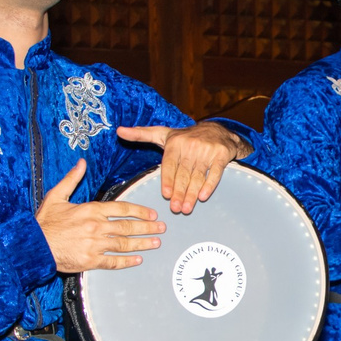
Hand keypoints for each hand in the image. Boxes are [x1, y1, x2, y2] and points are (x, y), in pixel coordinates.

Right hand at [36, 158, 161, 272]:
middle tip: (162, 228)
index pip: (122, 209)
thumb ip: (72, 179)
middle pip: (128, 227)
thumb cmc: (44, 222)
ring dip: (142, 244)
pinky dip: (126, 261)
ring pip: (124, 244)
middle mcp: (96, 227)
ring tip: (155, 243)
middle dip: (148, 227)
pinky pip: (113, 262)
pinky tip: (137, 260)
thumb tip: (81, 163)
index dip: (140, 211)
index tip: (152, 214)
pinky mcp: (90, 261)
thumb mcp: (56, 196)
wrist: (33, 245)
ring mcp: (94, 245)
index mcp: (91, 210)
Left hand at [118, 122, 250, 214]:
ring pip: (197, 176)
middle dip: (179, 192)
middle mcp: (190, 145)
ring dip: (192, 194)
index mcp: (175, 142)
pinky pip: (214, 173)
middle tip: (175, 209)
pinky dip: (209, 185)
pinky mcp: (221, 155)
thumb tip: (119, 131)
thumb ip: (141, 134)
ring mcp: (206, 150)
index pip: (169, 165)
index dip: (167, 180)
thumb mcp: (163, 134)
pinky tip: (203, 196)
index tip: (166, 195)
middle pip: (183, 173)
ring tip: (186, 208)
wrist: (217, 131)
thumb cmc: (186, 137)